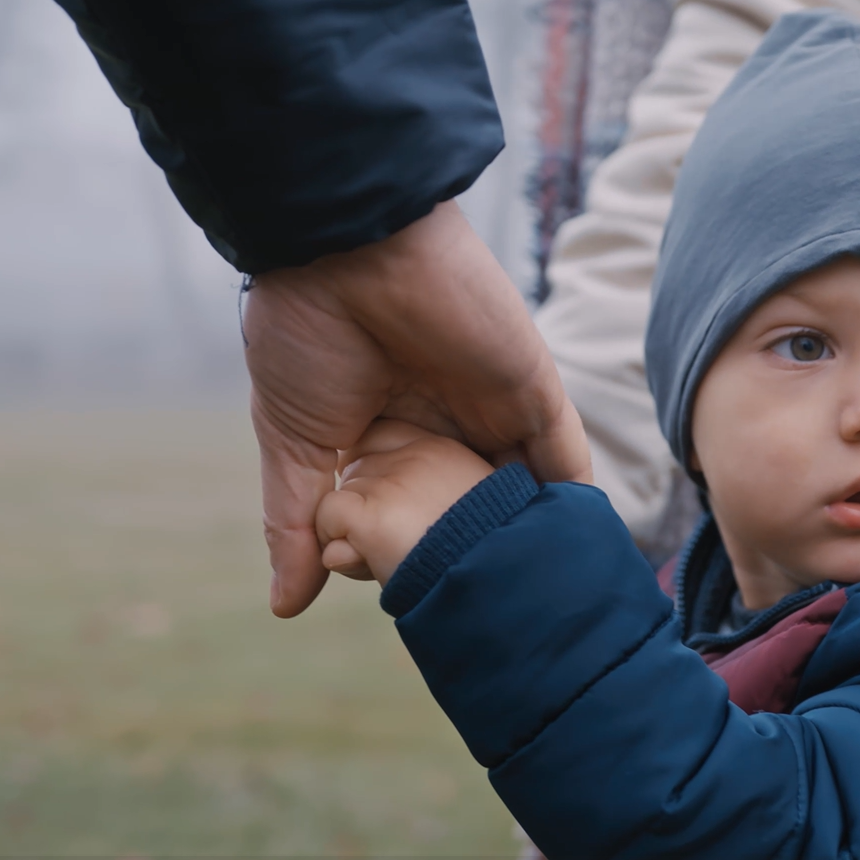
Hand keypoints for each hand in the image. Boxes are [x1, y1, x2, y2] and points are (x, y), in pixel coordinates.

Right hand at [245, 201, 591, 616]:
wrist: (347, 247)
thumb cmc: (306, 332)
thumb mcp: (294, 441)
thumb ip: (295, 522)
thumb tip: (286, 606)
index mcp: (383, 434)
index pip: (404, 512)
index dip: (398, 555)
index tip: (386, 589)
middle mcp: (442, 425)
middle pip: (465, 510)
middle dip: (467, 557)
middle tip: (468, 612)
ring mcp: (492, 409)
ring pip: (519, 493)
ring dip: (525, 541)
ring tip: (536, 603)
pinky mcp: (533, 391)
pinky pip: (566, 458)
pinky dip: (573, 506)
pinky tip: (574, 558)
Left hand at [315, 420, 494, 583]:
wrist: (501, 582)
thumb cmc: (491, 555)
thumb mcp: (471, 509)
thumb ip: (430, 497)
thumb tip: (395, 513)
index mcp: (442, 448)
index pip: (381, 441)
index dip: (380, 481)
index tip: (404, 517)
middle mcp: (414, 454)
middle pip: (357, 471)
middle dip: (366, 511)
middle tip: (402, 546)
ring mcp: (391, 481)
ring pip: (340, 498)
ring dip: (353, 537)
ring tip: (393, 561)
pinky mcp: (371, 515)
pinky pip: (327, 517)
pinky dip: (338, 546)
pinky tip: (369, 564)